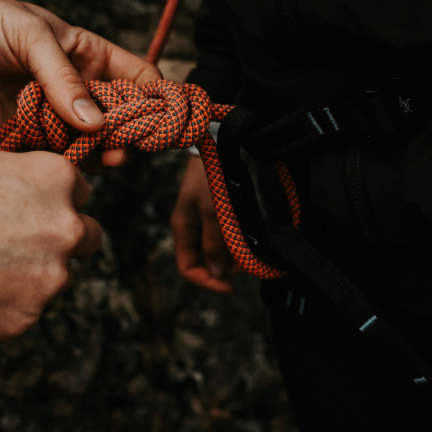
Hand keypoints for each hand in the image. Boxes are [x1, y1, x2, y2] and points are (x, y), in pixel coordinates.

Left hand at [0, 0, 162, 169]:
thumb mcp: (28, 36)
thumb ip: (63, 79)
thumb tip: (96, 123)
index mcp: (87, 54)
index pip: (138, 79)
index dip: (156, 101)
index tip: (162, 123)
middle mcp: (76, 87)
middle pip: (121, 120)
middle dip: (128, 136)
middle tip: (122, 150)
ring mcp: (52, 115)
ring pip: (91, 145)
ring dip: (99, 155)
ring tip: (99, 159)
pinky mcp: (26, 137)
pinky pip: (55, 157)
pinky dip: (64, 165)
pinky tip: (65, 166)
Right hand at [0, 150, 100, 344]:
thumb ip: (24, 184)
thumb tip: (34, 200)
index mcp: (55, 179)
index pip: (80, 193)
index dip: (53, 202)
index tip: (30, 210)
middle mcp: (65, 227)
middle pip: (86, 237)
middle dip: (60, 241)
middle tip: (18, 245)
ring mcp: (49, 276)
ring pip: (58, 278)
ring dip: (34, 276)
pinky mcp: (26, 318)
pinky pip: (26, 311)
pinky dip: (5, 306)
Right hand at [170, 156, 241, 293]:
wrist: (213, 145)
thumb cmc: (209, 177)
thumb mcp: (212, 212)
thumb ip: (214, 243)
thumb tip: (218, 272)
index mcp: (183, 230)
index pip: (188, 268)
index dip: (207, 282)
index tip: (230, 286)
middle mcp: (190, 230)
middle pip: (203, 263)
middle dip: (224, 269)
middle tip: (246, 266)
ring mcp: (201, 223)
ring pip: (214, 252)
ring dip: (231, 258)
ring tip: (249, 254)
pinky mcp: (213, 215)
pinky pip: (222, 238)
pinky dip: (233, 244)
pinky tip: (245, 241)